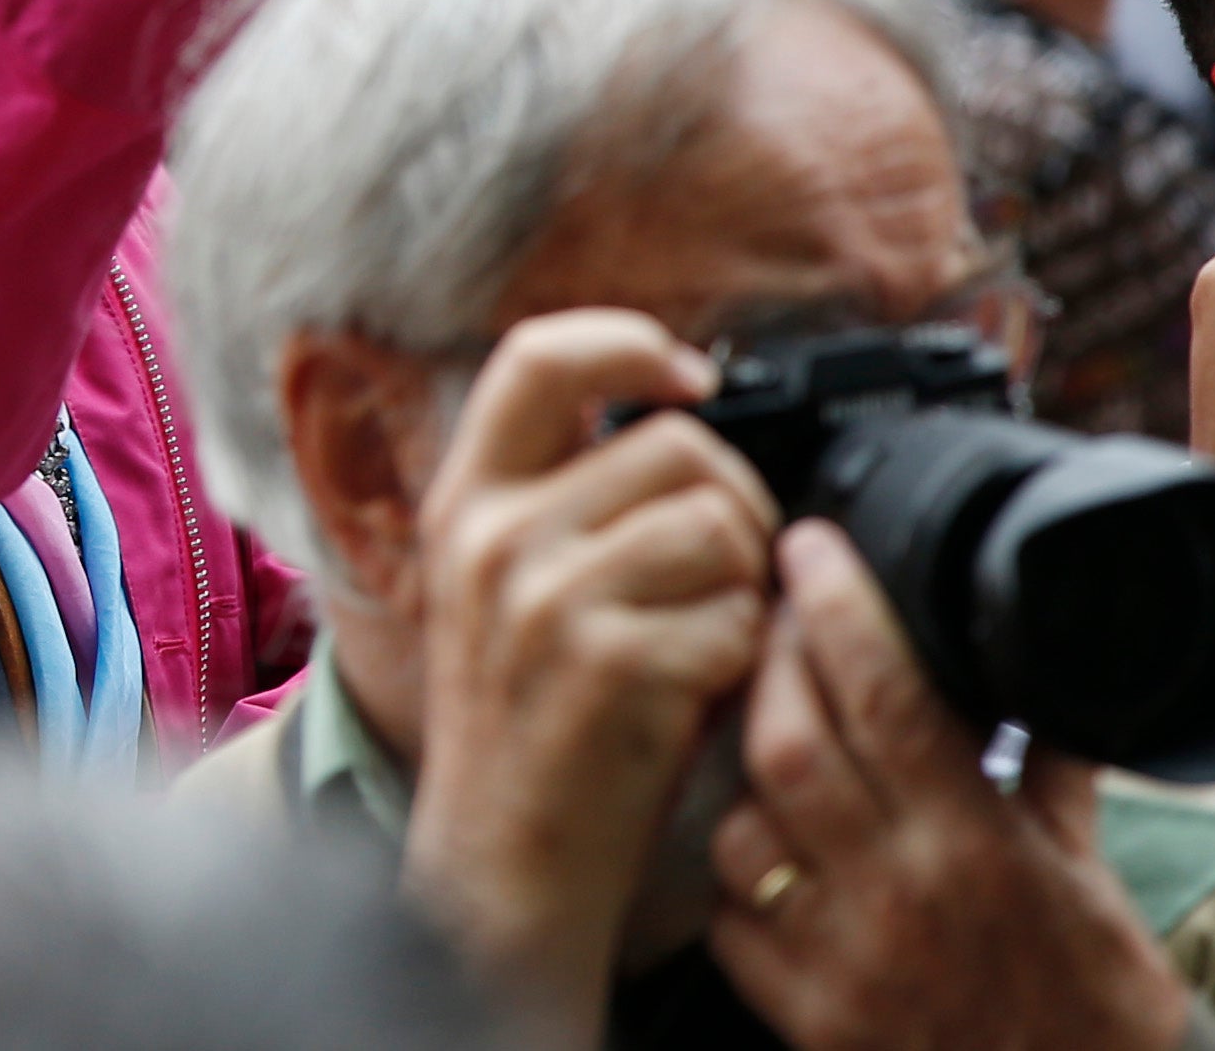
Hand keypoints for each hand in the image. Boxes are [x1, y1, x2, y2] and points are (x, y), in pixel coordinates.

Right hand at [397, 309, 778, 1011]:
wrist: (504, 869)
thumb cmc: (533, 732)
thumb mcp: (508, 590)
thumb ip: (566, 500)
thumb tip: (679, 414)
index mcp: (466, 502)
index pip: (538, 357)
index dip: (627, 344)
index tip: (687, 376)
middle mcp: (495, 535)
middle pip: (677, 445)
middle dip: (734, 506)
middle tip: (720, 582)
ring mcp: (547, 597)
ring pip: (722, 523)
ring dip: (748, 587)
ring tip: (708, 643)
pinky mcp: (610, 662)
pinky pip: (737, 614)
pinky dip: (748, 659)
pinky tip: (704, 697)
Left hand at [705, 525, 1192, 1050]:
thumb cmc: (1093, 1007)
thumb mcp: (1092, 877)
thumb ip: (1054, 770)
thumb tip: (1042, 681)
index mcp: (978, 847)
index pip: (887, 696)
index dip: (836, 605)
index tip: (809, 543)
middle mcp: (900, 897)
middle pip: (788, 741)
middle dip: (768, 660)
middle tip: (770, 615)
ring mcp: (842, 963)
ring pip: (741, 827)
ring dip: (740, 773)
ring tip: (762, 737)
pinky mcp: (804, 1020)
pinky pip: (728, 919)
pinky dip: (734, 875)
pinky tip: (762, 849)